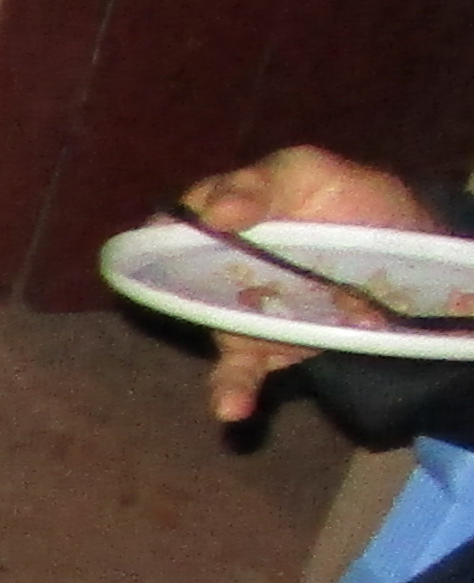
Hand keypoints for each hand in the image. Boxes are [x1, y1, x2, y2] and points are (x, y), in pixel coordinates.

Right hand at [182, 147, 436, 422]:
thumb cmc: (353, 206)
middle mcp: (216, 264)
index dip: (180, 223)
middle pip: (180, 272)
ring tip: (207, 358)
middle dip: (178, 283)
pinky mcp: (257, 350)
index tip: (194, 226)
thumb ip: (263, 183)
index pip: (184, 216)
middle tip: (188, 287)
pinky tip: (230, 408)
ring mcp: (235, 310)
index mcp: (226, 212)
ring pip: (205, 326)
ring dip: (208, 341)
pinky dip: (230, 392)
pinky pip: (235, 373)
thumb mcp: (313, 174)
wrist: (405, 265)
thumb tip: (215, 214)